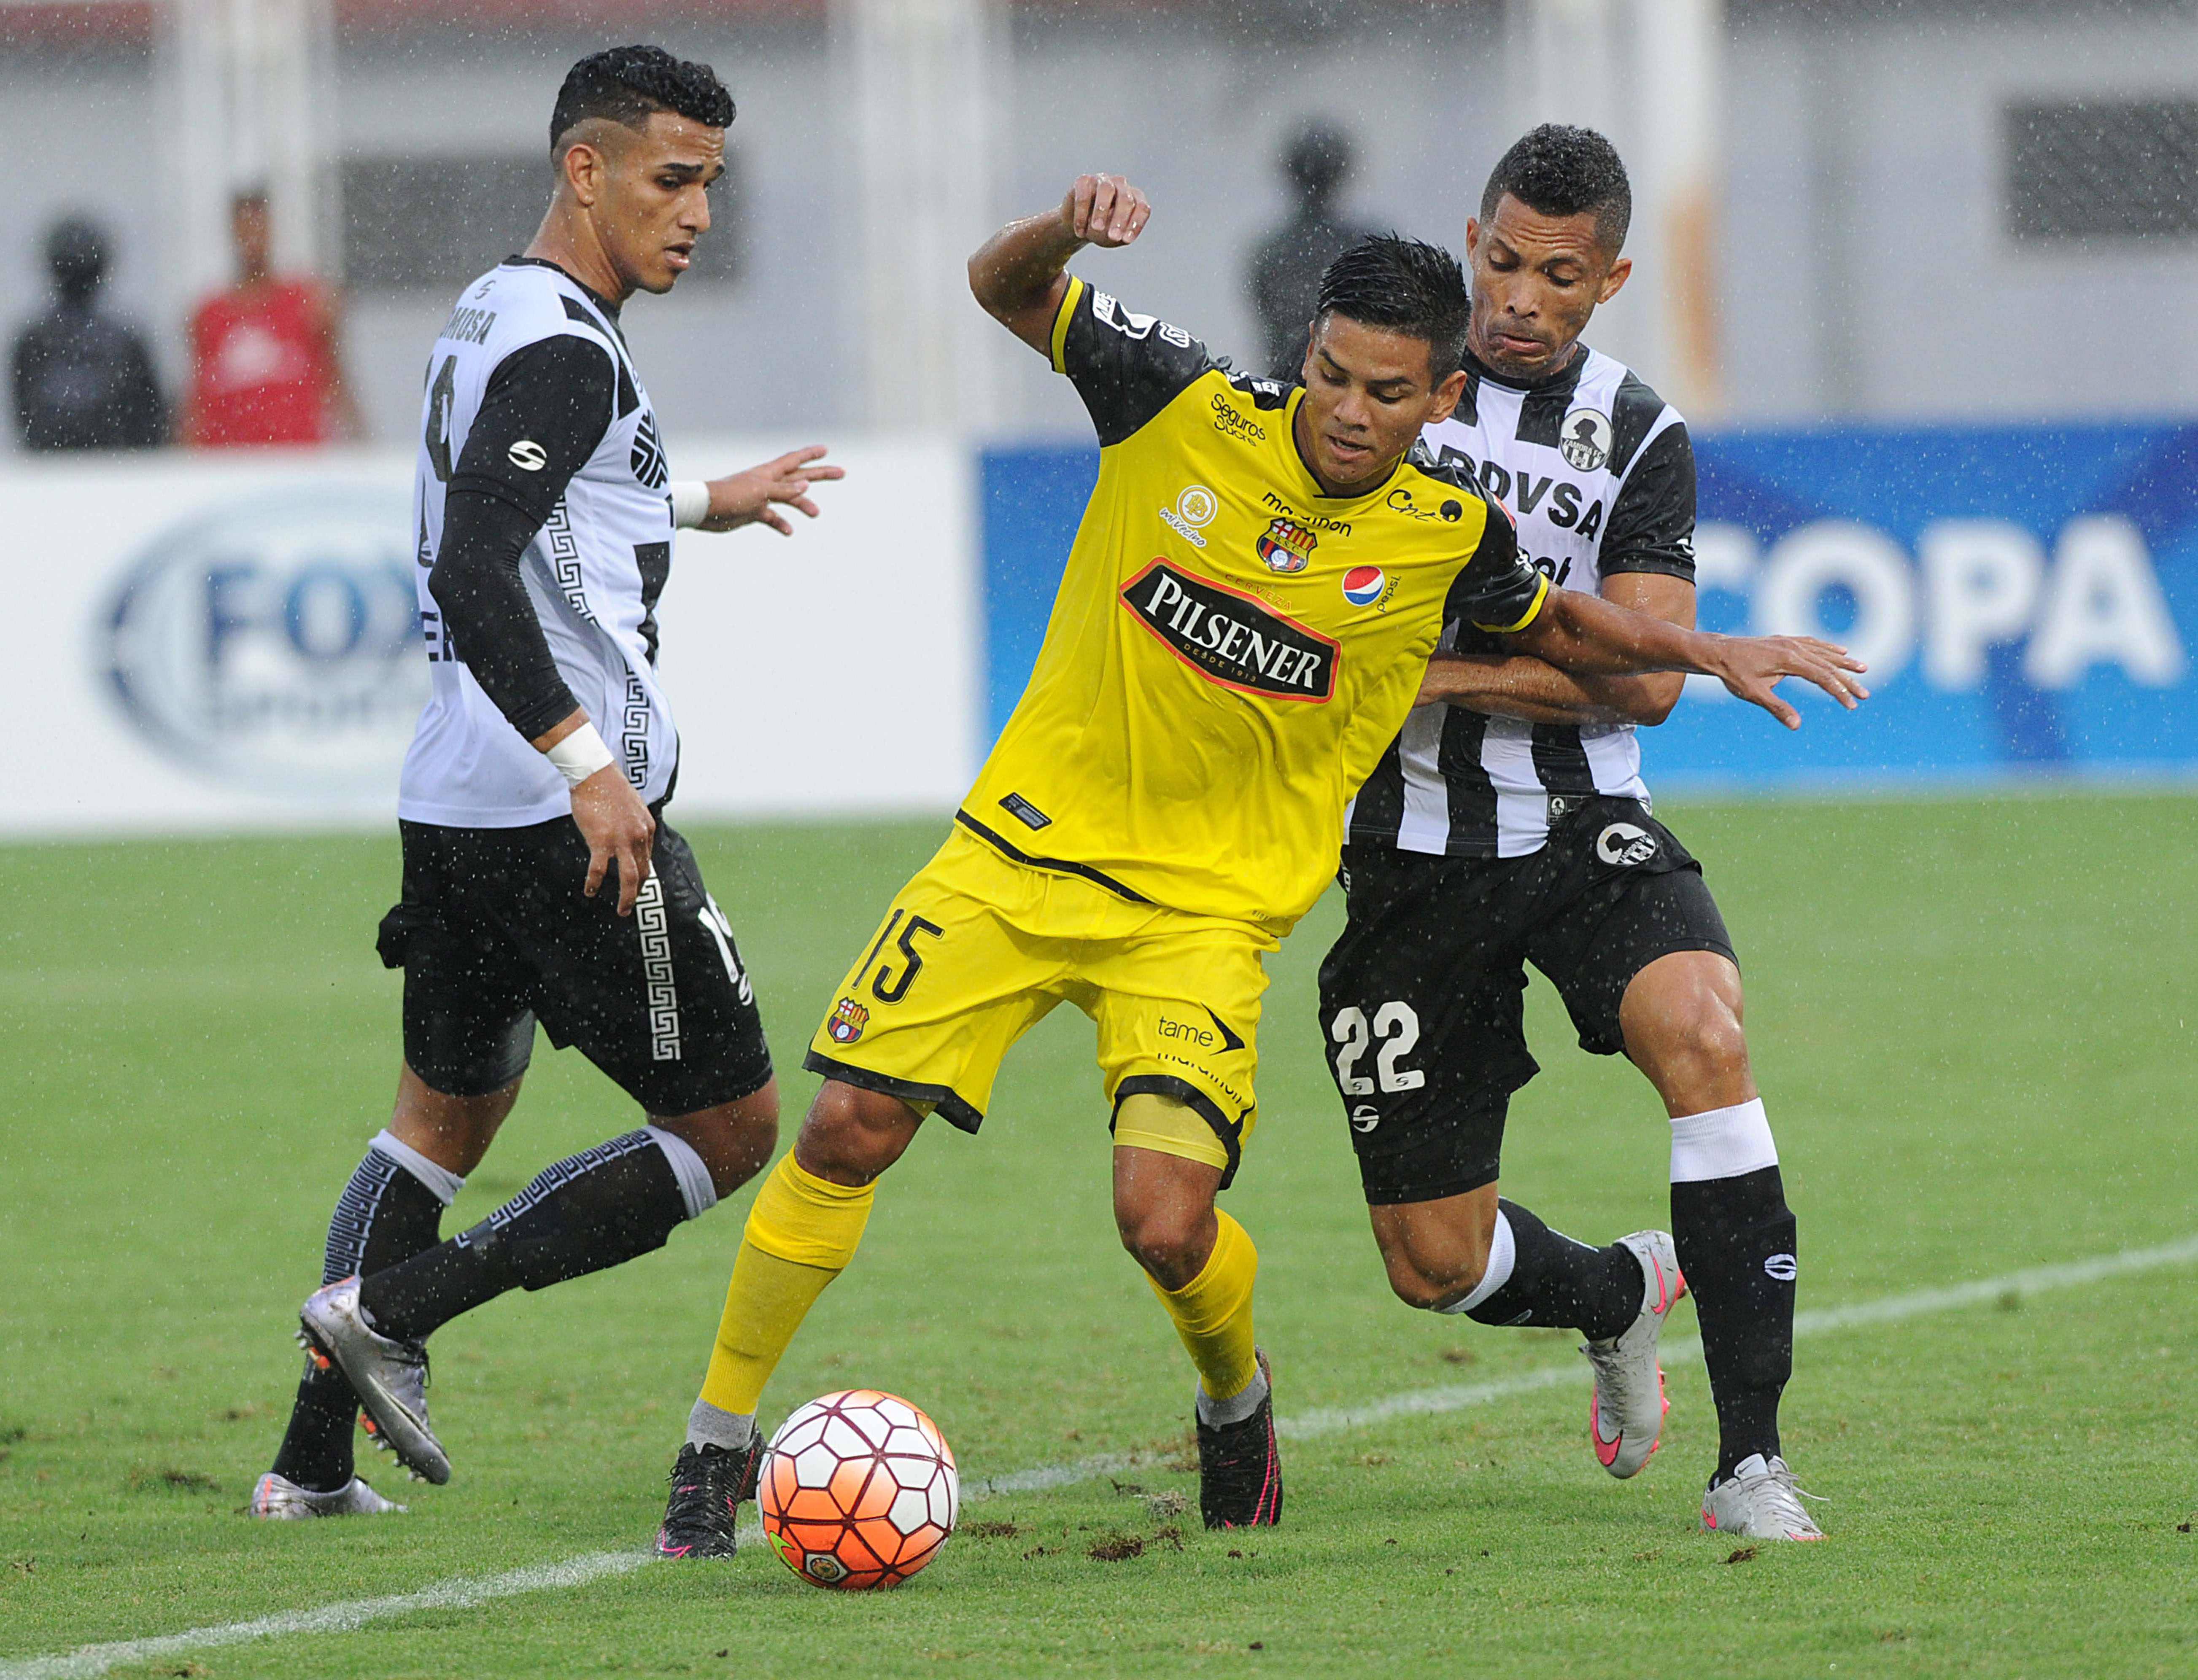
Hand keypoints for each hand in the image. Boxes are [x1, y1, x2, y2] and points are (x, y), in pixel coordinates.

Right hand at [569, 764, 655, 914]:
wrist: (594, 773)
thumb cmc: (608, 788)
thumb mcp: (631, 808)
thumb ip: (634, 826)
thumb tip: (629, 839)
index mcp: (648, 829)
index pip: (647, 859)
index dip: (641, 875)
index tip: (635, 886)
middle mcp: (640, 836)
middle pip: (643, 873)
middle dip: (638, 893)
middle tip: (630, 907)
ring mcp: (622, 840)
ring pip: (630, 878)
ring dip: (627, 898)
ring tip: (623, 911)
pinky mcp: (601, 841)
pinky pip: (600, 870)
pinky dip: (594, 884)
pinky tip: (590, 891)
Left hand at [697, 445, 844, 534]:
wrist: (705, 511)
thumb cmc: (731, 496)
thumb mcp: (761, 492)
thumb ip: (784, 490)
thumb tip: (806, 484)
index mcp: (769, 473)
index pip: (795, 460)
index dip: (811, 454)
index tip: (826, 450)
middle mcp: (768, 482)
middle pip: (799, 477)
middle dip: (820, 475)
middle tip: (841, 473)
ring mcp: (761, 498)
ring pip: (789, 499)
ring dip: (803, 504)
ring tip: (816, 513)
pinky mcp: (754, 512)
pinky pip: (773, 517)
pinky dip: (782, 523)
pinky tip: (789, 531)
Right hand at [1060, 174, 1150, 248]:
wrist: (1079, 225)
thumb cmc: (1102, 231)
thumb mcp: (1112, 237)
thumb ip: (1118, 234)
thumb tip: (1114, 230)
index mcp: (1134, 198)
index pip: (1142, 208)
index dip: (1136, 223)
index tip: (1126, 240)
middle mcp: (1121, 185)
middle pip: (1126, 199)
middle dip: (1120, 218)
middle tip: (1113, 236)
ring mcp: (1103, 180)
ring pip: (1106, 189)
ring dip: (1102, 210)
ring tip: (1096, 228)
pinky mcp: (1084, 181)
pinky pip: (1084, 194)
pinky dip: (1081, 214)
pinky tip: (1080, 232)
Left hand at [1706, 635, 1870, 728]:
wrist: (1717, 652)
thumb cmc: (1734, 674)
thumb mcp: (1754, 694)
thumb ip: (1777, 708)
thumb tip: (1797, 725)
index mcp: (1789, 660)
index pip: (1823, 677)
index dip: (1839, 692)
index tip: (1852, 705)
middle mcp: (1793, 647)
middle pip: (1828, 665)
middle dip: (1848, 680)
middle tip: (1866, 694)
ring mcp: (1789, 642)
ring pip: (1823, 652)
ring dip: (1843, 662)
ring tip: (1862, 668)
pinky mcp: (1784, 641)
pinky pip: (1812, 643)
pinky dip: (1828, 648)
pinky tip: (1839, 651)